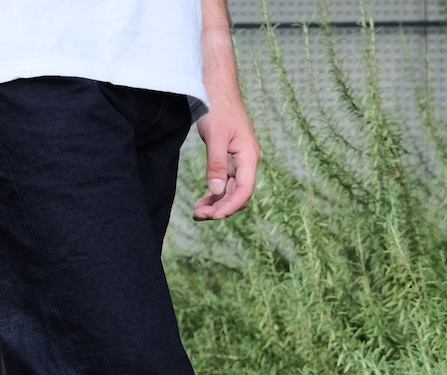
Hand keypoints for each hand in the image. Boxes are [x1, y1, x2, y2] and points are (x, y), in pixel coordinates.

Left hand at [193, 98, 259, 220]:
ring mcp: (238, 162)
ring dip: (216, 204)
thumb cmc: (217, 106)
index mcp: (249, 156)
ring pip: (230, 192)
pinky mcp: (228, 160)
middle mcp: (246, 162)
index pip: (244, 190)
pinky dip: (214, 195)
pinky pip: (224, 184)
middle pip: (238, 195)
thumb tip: (217, 190)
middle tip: (199, 215)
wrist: (216, 87)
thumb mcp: (215, 135)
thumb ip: (216, 164)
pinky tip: (202, 203)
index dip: (230, 206)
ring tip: (197, 213)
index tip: (213, 216)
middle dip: (220, 208)